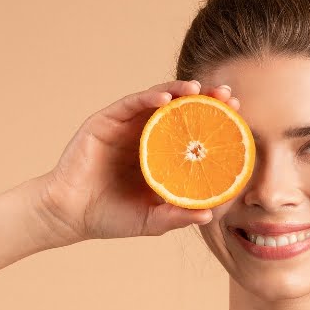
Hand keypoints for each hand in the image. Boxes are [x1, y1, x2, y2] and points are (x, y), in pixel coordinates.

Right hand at [40, 79, 239, 241]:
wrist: (69, 215)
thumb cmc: (110, 217)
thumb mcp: (151, 220)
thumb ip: (177, 215)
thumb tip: (209, 215)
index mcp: (161, 155)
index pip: (193, 132)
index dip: (216, 122)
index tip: (240, 117)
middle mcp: (146, 135)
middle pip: (181, 110)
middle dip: (206, 100)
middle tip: (229, 96)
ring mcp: (126, 126)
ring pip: (158, 100)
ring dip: (181, 91)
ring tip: (202, 89)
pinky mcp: (106, 121)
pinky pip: (132, 104)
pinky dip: (150, 97)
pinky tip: (167, 97)